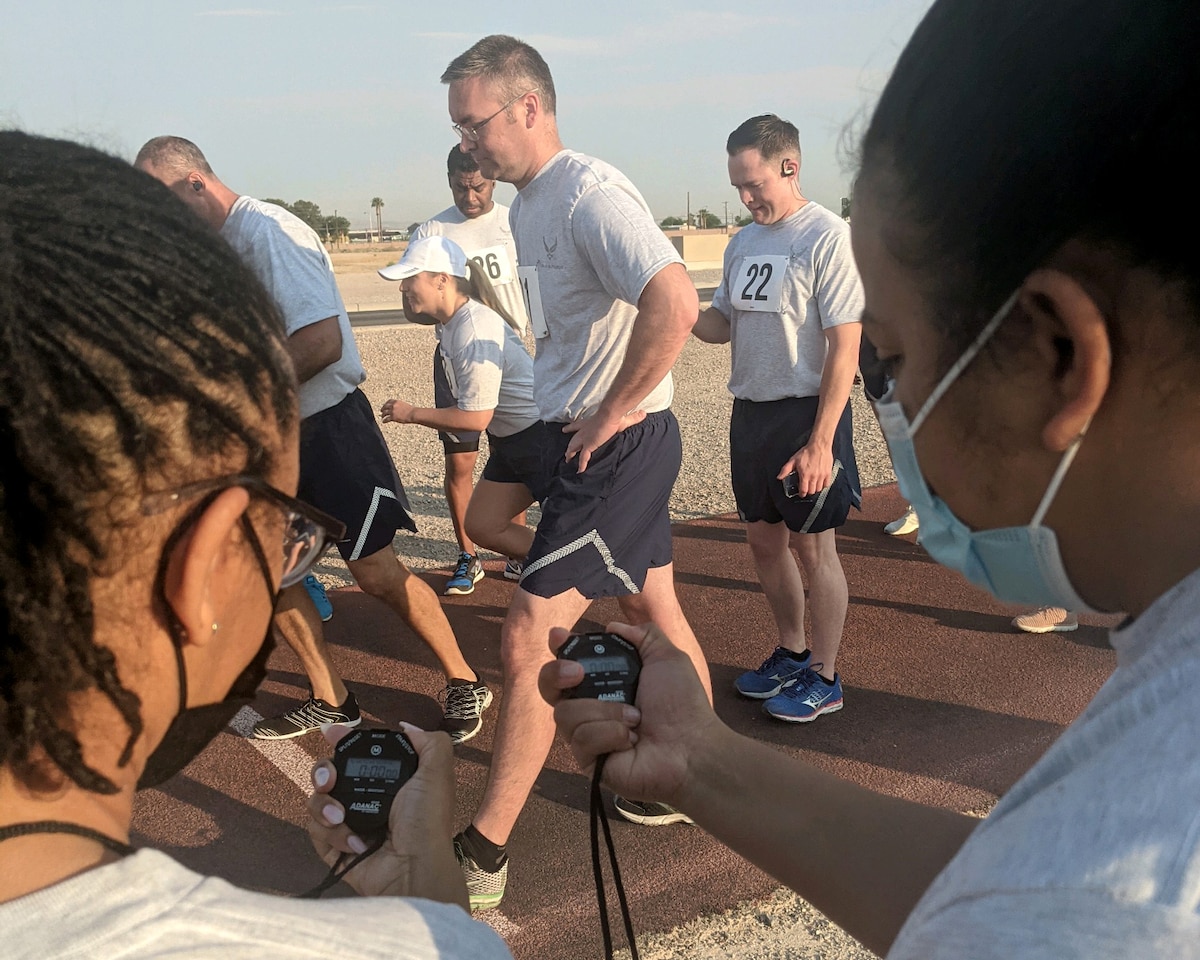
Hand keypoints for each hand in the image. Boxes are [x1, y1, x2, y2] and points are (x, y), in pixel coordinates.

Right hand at [306, 723, 467, 906]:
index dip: (342, 740)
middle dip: (323, 772)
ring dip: (324, 806)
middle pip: (329, 774)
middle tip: (330, 781)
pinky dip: (330, 835)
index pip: (358, 754)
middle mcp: (366, 799)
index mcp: (388, 780)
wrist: (414, 867)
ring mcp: (349, 824)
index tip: (331, 732)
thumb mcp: (437, 773)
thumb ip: (430, 743)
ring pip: (317, 801)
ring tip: (339, 817)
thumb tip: (405, 726)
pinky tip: (354, 842)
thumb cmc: (426, 820)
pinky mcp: (335, 848)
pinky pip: (315, 831)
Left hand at [380, 398, 414, 424]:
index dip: (386, 404)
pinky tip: (383, 422)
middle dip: (383, 409)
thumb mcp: (404, 405)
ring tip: (382, 417)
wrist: (413, 414)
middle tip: (382, 411)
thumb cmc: (411, 411)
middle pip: (385, 407)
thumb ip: (399, 406)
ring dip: (383, 415)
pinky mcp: (393, 417)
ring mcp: (392, 411)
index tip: (385, 406)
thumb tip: (398, 409)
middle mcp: (393, 406)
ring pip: (384, 413)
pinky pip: (386, 419)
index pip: (389, 401)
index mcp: (396, 402)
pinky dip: (384, 420)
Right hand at [538, 621, 721, 811]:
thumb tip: (613, 627)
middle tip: (578, 673)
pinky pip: (581, 738)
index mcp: (608, 681)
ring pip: (565, 713)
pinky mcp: (589, 760)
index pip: (569, 662)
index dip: (559, 649)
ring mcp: (588, 734)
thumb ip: (643, 635)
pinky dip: (609, 733)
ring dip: (605, 711)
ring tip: (635, 718)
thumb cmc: (683, 705)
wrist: (691, 748)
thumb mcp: (667, 659)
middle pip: (549, 687)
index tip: (560, 637)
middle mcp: (592, 706)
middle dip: (556, 674)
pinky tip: (630, 740)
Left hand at [561, 408, 646, 471]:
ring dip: (570, 454)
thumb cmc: (614, 416)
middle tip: (566, 451)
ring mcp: (584, 438)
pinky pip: (583, 458)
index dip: (571, 428)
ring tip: (568, 461)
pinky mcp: (588, 446)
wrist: (610, 416)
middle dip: (569, 445)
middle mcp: (584, 430)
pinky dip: (581, 465)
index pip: (577, 425)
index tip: (565, 430)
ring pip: (573, 448)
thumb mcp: (622, 418)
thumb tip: (643, 413)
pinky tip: (579, 471)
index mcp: (588, 423)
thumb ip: (633, 417)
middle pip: (573, 439)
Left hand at [778, 440, 832, 497]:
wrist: (819, 446)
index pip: (804, 490)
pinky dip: (823, 485)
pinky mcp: (828, 473)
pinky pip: (826, 484)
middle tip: (806, 488)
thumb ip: (786, 470)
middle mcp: (814, 477)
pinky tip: (820, 482)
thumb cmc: (807, 452)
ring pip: (819, 489)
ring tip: (812, 485)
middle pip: (812, 491)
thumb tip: (779, 477)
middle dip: (808, 491)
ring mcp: (822, 476)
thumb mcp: (793, 460)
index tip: (801, 494)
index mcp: (805, 475)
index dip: (802, 494)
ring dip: (815, 489)